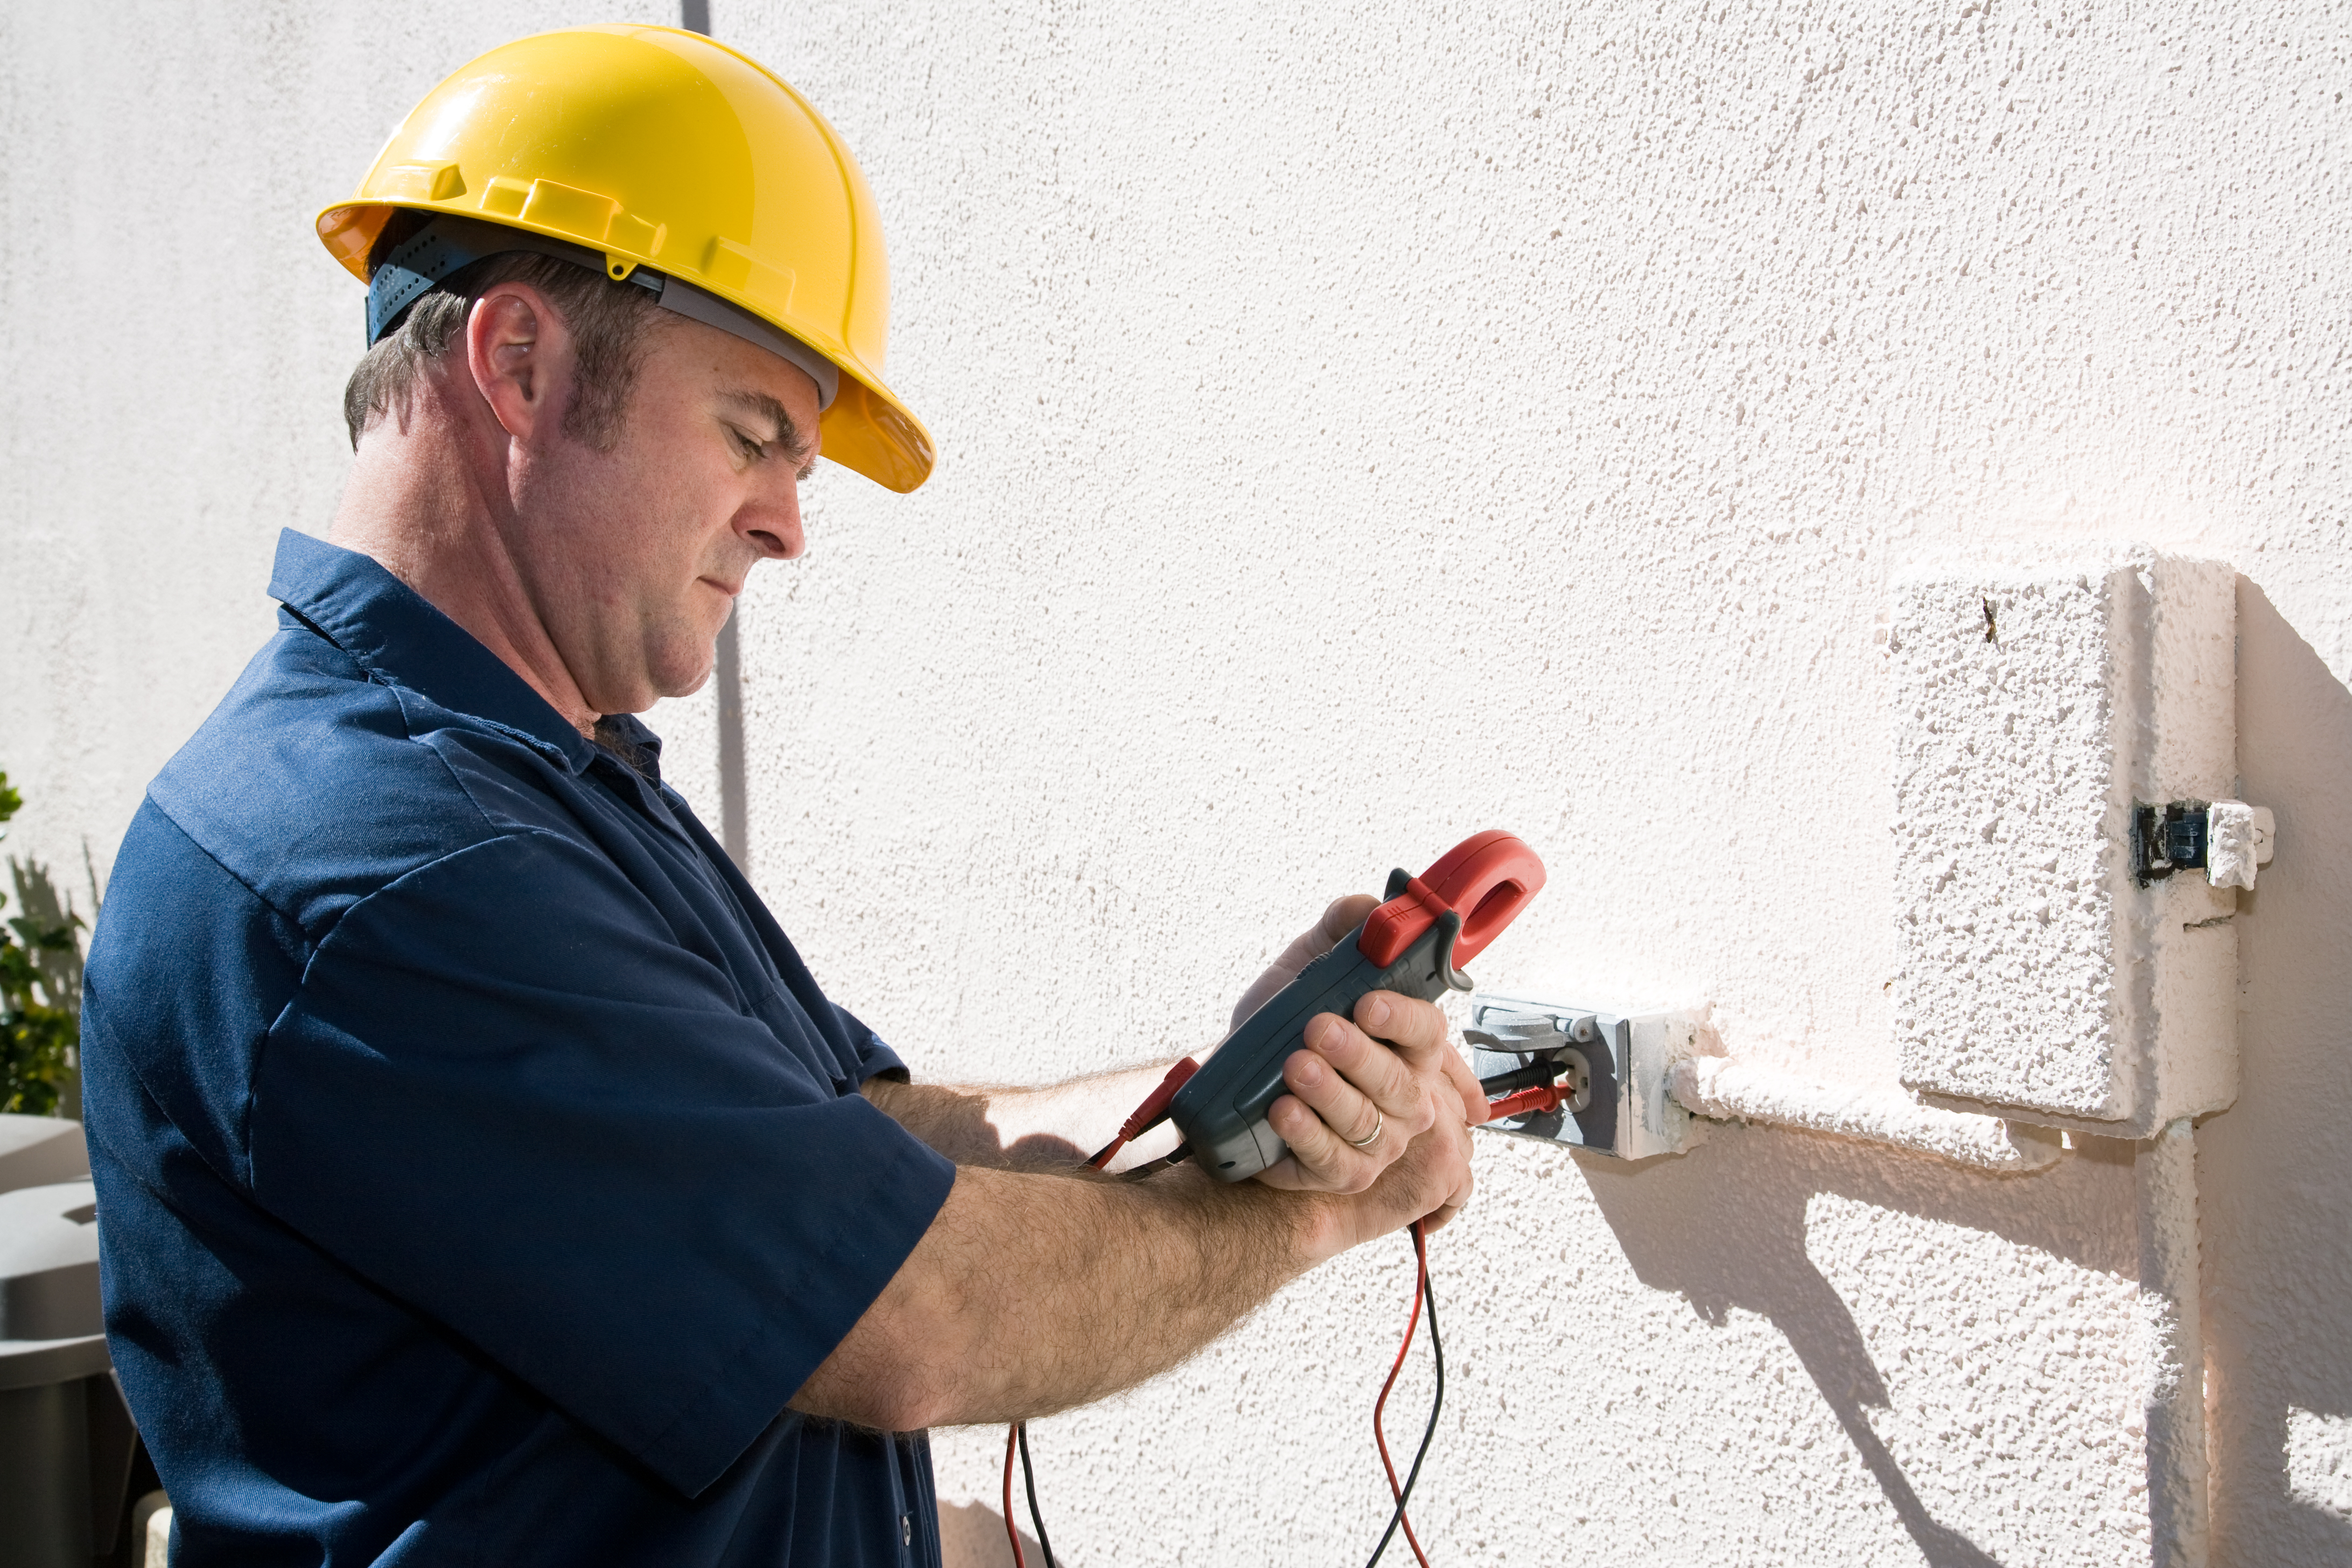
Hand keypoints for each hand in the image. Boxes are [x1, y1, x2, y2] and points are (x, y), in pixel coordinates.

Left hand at [1236, 897, 1487, 1230]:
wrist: (1238, 1077)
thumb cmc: (1285, 1024)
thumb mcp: (1307, 969)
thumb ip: (1341, 932)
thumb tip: (1370, 909)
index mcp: (1408, 1045)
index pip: (1427, 1031)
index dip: (1402, 1018)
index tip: (1366, 1003)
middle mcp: (1404, 1096)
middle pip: (1397, 1082)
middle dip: (1356, 1055)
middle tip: (1316, 1029)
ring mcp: (1378, 1140)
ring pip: (1365, 1122)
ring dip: (1328, 1094)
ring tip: (1293, 1066)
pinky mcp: (1342, 1172)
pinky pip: (1333, 1162)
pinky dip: (1307, 1137)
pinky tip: (1282, 1111)